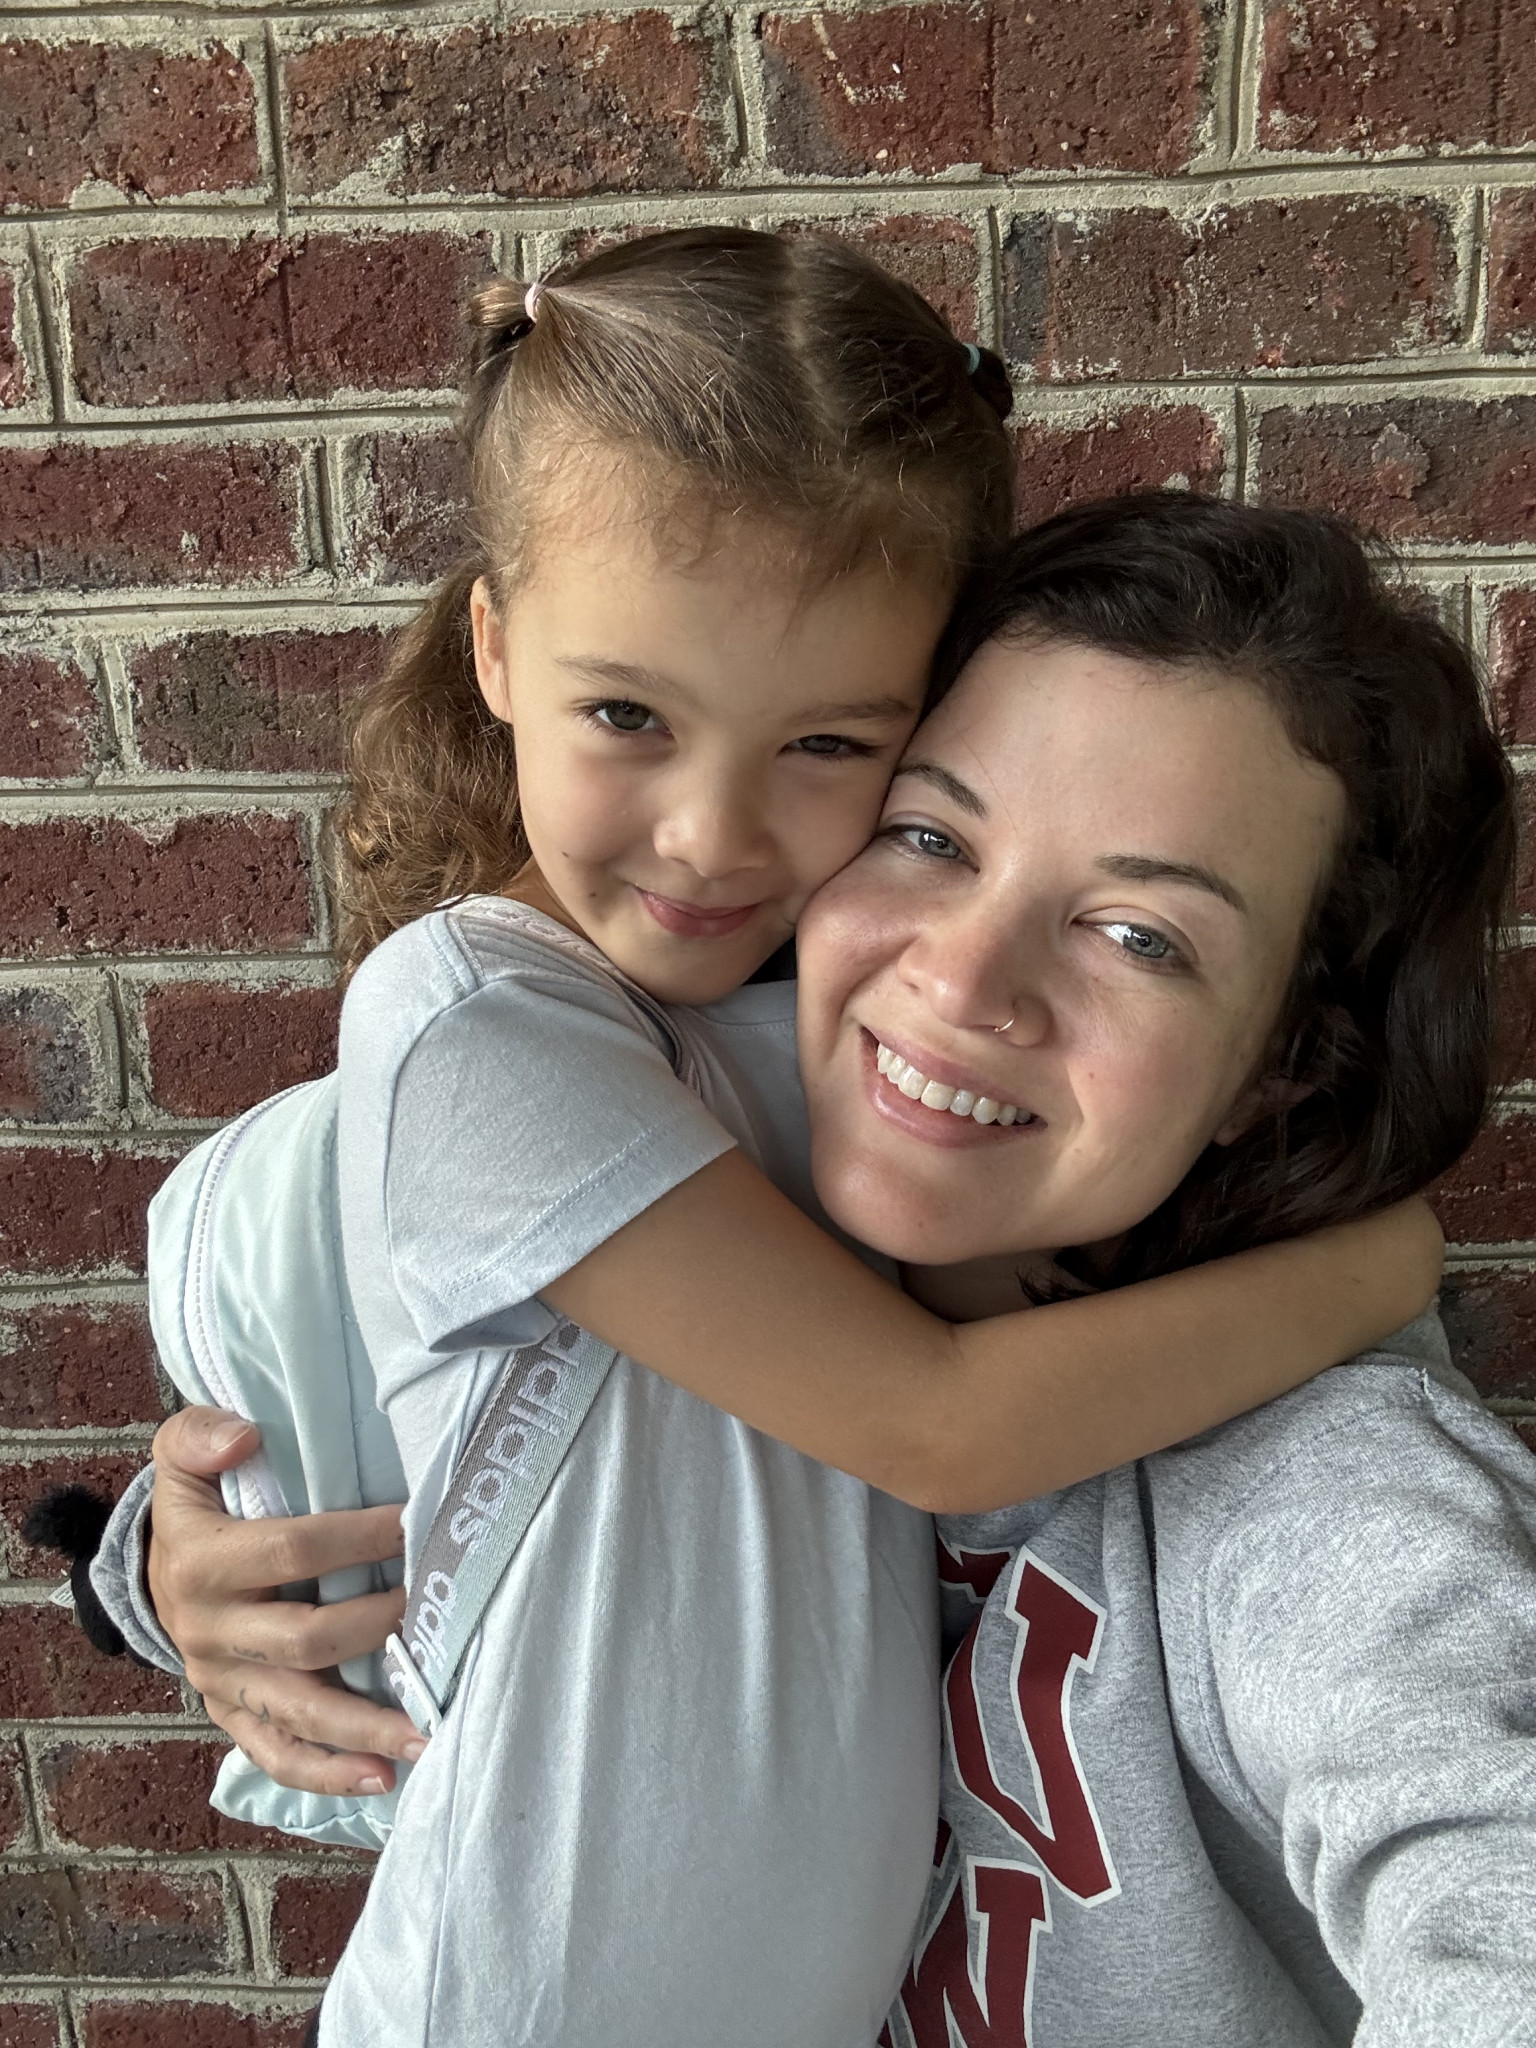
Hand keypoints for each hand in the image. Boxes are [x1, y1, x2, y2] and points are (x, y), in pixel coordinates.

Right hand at [148, 1406, 424, 1794]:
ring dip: (363, 1729)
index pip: (293, 1551)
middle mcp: (209, 1630)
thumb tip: (244, 1437)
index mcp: (203, 1562)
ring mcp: (221, 1680)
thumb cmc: (194, 1504)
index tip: (417, 1526)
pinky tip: (378, 1779)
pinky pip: (275, 1754)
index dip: (359, 1539)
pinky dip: (325, 1774)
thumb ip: (201, 1434)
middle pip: (304, 1641)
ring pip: (297, 1713)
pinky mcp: (232, 1714)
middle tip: (436, 1618)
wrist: (152, 1571)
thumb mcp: (180, 1454)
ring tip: (424, 1736)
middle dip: (377, 1629)